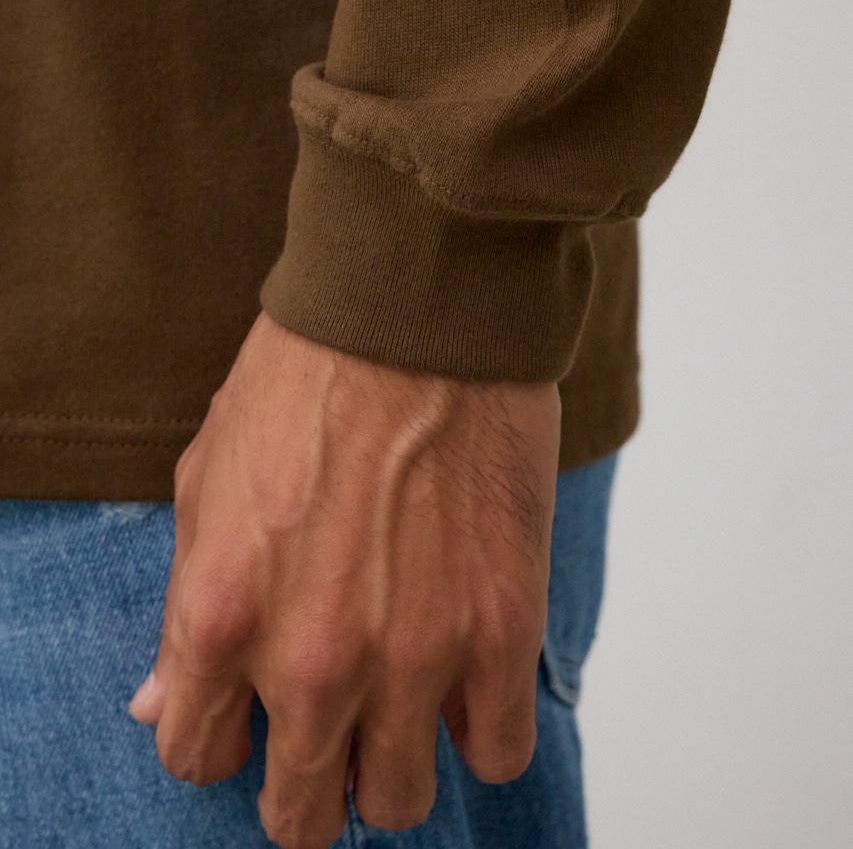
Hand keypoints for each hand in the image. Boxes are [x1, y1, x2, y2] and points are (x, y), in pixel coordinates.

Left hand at [128, 310, 560, 848]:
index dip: (222, 742)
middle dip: (305, 785)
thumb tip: (164, 707)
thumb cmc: (307, 380)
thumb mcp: (207, 481)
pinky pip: (497, 755)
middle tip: (329, 735)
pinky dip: (478, 732)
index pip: (196, 758)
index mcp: (221, 617)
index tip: (249, 721)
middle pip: (300, 813)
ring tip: (399, 705)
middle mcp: (312, 660)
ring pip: (399, 802)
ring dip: (392, 767)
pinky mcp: (503, 631)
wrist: (418, 313)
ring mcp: (414, 655)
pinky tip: (464, 682)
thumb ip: (184, 609)